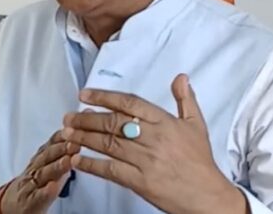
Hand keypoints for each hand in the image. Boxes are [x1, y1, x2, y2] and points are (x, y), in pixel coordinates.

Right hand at [0, 130, 79, 213]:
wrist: (12, 205)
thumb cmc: (35, 183)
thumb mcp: (48, 164)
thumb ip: (61, 152)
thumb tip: (79, 137)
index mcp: (41, 158)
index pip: (51, 144)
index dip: (62, 136)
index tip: (75, 128)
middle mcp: (35, 169)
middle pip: (47, 156)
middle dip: (61, 148)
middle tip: (75, 143)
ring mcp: (30, 185)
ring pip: (42, 174)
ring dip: (56, 166)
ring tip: (68, 160)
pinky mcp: (29, 202)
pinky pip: (37, 196)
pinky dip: (45, 191)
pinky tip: (53, 186)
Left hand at [62, 74, 247, 213]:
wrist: (206, 194)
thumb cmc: (200, 160)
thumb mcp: (197, 125)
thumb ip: (185, 99)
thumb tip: (180, 77)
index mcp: (165, 122)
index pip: (130, 104)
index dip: (105, 97)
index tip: (85, 94)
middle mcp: (154, 138)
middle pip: (114, 123)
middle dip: (87, 118)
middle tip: (69, 116)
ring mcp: (145, 160)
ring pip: (108, 144)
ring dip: (84, 137)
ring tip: (66, 133)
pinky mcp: (140, 181)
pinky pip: (110, 170)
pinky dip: (91, 164)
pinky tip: (77, 159)